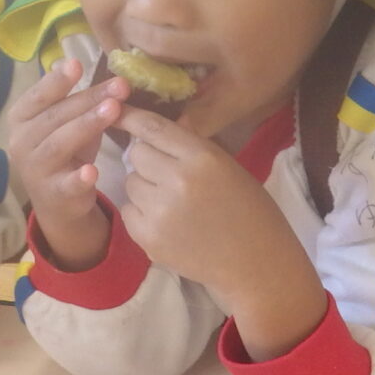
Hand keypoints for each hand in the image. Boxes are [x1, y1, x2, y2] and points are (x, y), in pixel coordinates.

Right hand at [1, 56, 121, 265]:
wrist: (58, 201)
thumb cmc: (64, 152)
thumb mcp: (65, 122)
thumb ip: (72, 97)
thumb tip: (78, 60)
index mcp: (21, 119)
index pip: (38, 96)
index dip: (57, 80)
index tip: (77, 63)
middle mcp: (21, 142)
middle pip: (55, 116)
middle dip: (88, 99)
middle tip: (119, 86)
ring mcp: (35, 170)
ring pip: (60, 144)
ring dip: (87, 125)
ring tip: (114, 111)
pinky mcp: (53, 194)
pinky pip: (66, 184)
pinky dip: (79, 178)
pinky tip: (92, 171)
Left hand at [114, 107, 285, 302]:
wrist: (257, 263)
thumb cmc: (250, 211)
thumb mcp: (227, 167)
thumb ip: (190, 149)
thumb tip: (149, 132)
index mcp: (202, 158)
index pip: (154, 128)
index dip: (132, 117)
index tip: (117, 111)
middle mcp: (177, 180)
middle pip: (137, 154)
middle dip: (147, 160)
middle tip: (167, 174)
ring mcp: (160, 211)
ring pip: (130, 182)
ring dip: (144, 187)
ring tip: (171, 202)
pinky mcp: (148, 237)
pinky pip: (128, 211)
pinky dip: (141, 213)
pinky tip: (167, 222)